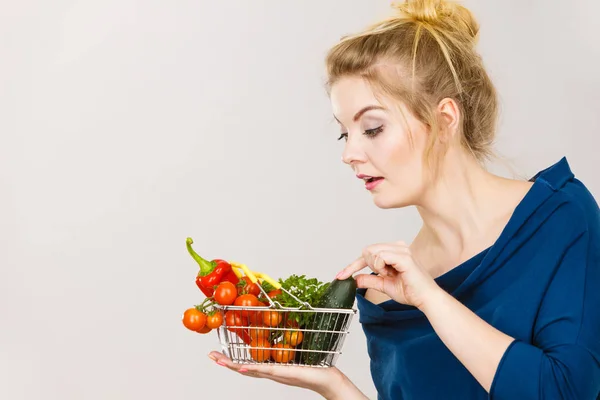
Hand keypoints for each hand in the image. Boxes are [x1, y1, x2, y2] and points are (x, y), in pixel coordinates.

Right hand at [208, 351, 345, 397]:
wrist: (327, 379)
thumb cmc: (314, 364)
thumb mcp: (297, 350)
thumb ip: (288, 340)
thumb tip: (284, 322)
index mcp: (272, 367)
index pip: (248, 363)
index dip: (233, 358)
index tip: (219, 352)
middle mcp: (271, 372)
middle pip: (243, 368)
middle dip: (226, 362)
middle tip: (212, 356)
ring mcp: (276, 374)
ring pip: (250, 370)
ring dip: (233, 365)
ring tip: (219, 360)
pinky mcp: (283, 374)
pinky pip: (265, 370)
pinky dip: (252, 369)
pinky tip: (241, 367)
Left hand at [336, 241, 440, 309]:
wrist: (425, 299)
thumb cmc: (411, 291)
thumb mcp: (384, 285)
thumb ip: (369, 279)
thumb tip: (354, 279)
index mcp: (394, 251)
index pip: (368, 253)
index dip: (352, 265)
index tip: (340, 276)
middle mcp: (398, 246)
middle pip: (367, 250)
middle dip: (367, 265)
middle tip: (383, 275)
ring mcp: (401, 249)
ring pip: (372, 251)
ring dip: (376, 267)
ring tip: (389, 274)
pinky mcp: (404, 256)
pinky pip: (380, 256)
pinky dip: (380, 266)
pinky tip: (390, 273)